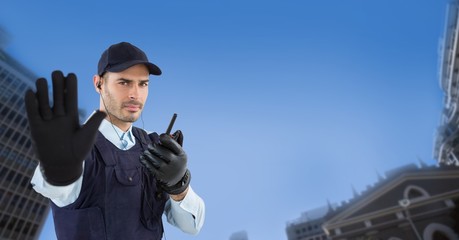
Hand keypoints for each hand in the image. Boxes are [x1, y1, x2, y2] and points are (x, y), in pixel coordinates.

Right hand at [24, 71, 105, 185]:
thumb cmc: (79, 151)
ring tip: (43, 80)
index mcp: (71, 116)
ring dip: (43, 91)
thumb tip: (103, 111)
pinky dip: (31, 103)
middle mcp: (59, 116)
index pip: (70, 97)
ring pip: (44, 102)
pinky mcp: (37, 128)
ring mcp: (47, 121)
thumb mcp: (88, 135)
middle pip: (57, 96)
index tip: (70, 75)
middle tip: (57, 73)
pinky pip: (32, 113)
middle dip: (57, 85)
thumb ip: (94, 123)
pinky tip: (31, 92)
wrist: (64, 165)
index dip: (70, 86)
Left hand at [140, 132, 189, 194]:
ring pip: (154, 159)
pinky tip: (143, 157)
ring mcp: (167, 170)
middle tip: (150, 145)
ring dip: (148, 153)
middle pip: (162, 151)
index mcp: (181, 155)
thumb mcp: (180, 153)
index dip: (165, 138)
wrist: (177, 181)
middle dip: (154, 146)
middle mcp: (175, 163)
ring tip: (146, 151)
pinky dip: (145, 161)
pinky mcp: (160, 176)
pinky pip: (150, 166)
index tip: (160, 136)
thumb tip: (177, 131)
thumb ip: (177, 142)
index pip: (172, 144)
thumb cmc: (177, 162)